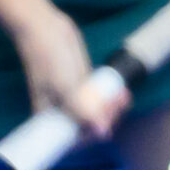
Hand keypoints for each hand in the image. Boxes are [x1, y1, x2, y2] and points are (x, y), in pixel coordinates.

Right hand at [11, 4, 122, 137]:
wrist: (46, 29)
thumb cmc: (48, 58)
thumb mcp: (65, 87)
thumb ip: (82, 110)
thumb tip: (102, 134)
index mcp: (50, 118)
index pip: (75, 139)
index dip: (94, 135)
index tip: (107, 122)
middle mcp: (61, 112)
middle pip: (89, 127)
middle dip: (107, 119)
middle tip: (117, 103)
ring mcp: (72, 99)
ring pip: (97, 113)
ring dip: (113, 109)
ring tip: (123, 97)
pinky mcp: (81, 86)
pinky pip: (98, 99)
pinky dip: (111, 98)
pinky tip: (123, 93)